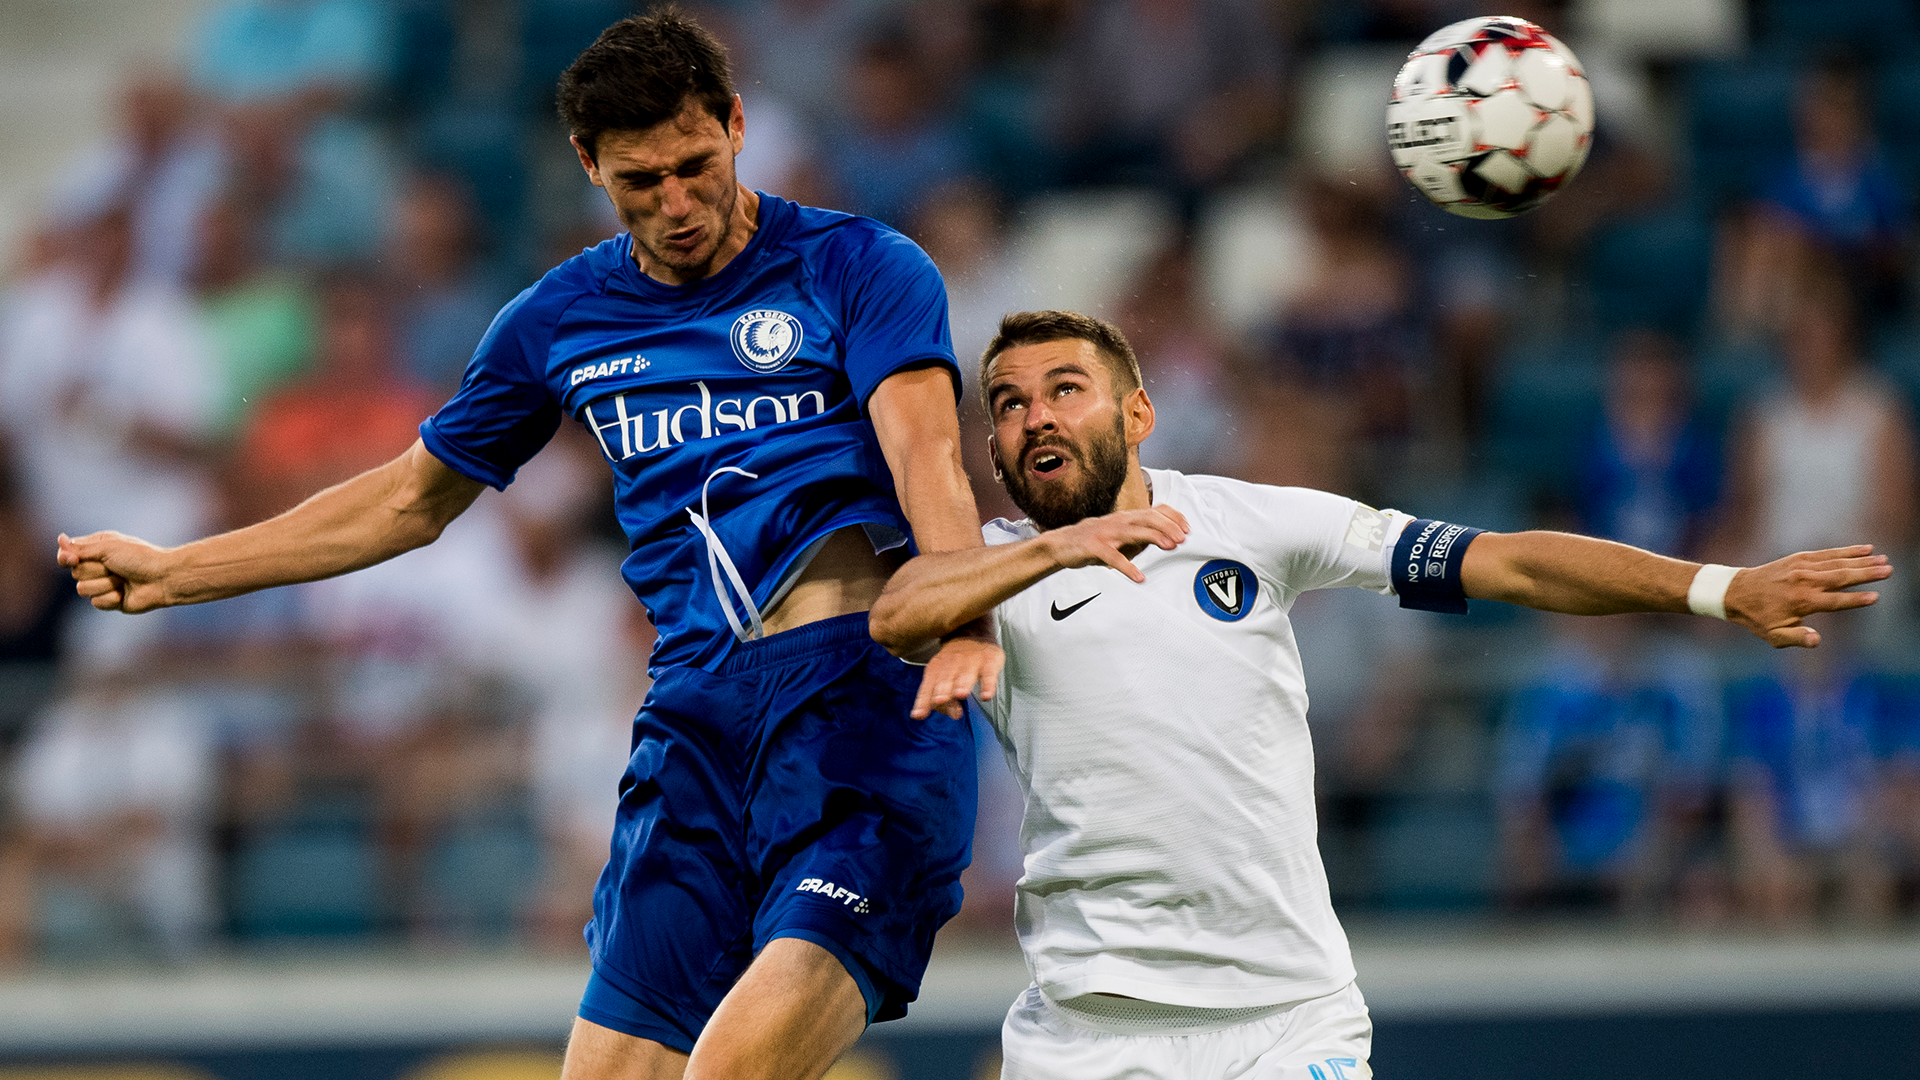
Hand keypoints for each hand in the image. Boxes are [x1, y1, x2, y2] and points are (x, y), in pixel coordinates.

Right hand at [56, 531, 174, 612]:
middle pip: (75, 573)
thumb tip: (60, 539)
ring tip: (123, 580)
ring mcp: (103, 584)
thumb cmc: (139, 558)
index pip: (67, 554)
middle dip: (96, 571)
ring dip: (105, 584)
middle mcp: (97, 566)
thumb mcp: (108, 547)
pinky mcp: (110, 601)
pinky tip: (125, 593)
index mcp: (96, 549)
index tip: (72, 558)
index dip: (66, 558)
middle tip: (116, 567)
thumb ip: (81, 548)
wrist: (163, 578)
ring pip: (82, 589)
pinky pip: (96, 602)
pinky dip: (111, 597)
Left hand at [911, 636, 1004, 719]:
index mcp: (936, 668)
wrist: (974, 633)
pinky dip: (988, 685)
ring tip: (960, 694)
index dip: (923, 700)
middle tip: (939, 700)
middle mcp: (952, 663)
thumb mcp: (946, 679)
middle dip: (942, 689)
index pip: (928, 686)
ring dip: (962, 684)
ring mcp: (971, 661)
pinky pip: (989, 674)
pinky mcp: (989, 661)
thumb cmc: (956, 662)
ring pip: (965, 673)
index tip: (919, 715)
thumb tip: (954, 715)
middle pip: (945, 677)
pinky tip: (986, 696)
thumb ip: (946, 701)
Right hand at [1041, 506, 1190, 582]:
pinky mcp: (1094, 547)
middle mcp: (1119, 521)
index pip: (1155, 510)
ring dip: (1155, 537)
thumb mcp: (1120, 533)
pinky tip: (1139, 577)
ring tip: (1170, 546)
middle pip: (1148, 518)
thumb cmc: (1094, 540)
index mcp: (1126, 517)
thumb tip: (1167, 538)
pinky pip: (1113, 557)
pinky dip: (1127, 567)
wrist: (1062, 544)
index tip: (1187, 528)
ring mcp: (1106, 533)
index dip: (1173, 517)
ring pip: (1134, 532)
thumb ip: (1140, 534)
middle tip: (1183, 538)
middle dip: (1168, 526)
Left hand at [1724, 545, 1891, 647]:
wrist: (1736, 592)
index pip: (1835, 601)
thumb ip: (1797, 638)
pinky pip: (1827, 553)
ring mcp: (1802, 567)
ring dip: (1862, 561)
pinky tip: (1866, 549)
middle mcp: (1804, 582)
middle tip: (1889, 570)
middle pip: (1841, 577)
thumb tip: (1816, 640)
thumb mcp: (1774, 635)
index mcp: (1802, 602)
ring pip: (1837, 563)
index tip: (1875, 597)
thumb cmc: (1759, 618)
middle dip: (1866, 574)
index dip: (1855, 600)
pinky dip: (1847, 551)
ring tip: (1884, 560)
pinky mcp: (1799, 558)